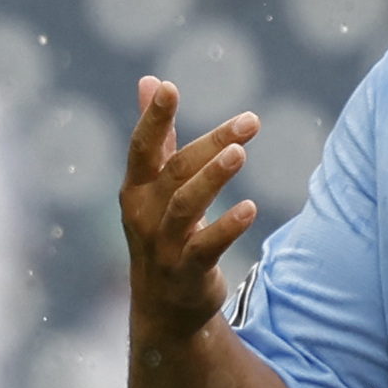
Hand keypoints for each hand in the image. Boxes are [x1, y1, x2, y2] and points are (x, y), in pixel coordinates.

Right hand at [121, 75, 260, 342]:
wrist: (164, 306)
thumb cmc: (162, 233)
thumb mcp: (154, 186)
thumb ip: (156, 136)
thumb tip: (150, 81)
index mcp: (137, 189)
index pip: (142, 148)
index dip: (154, 118)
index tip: (169, 87)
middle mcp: (144, 214)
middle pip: (176, 171)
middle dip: (211, 143)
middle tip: (249, 122)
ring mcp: (163, 245)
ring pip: (186, 206)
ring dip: (213, 178)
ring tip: (240, 154)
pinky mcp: (187, 271)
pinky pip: (206, 247)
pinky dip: (227, 227)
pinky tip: (250, 208)